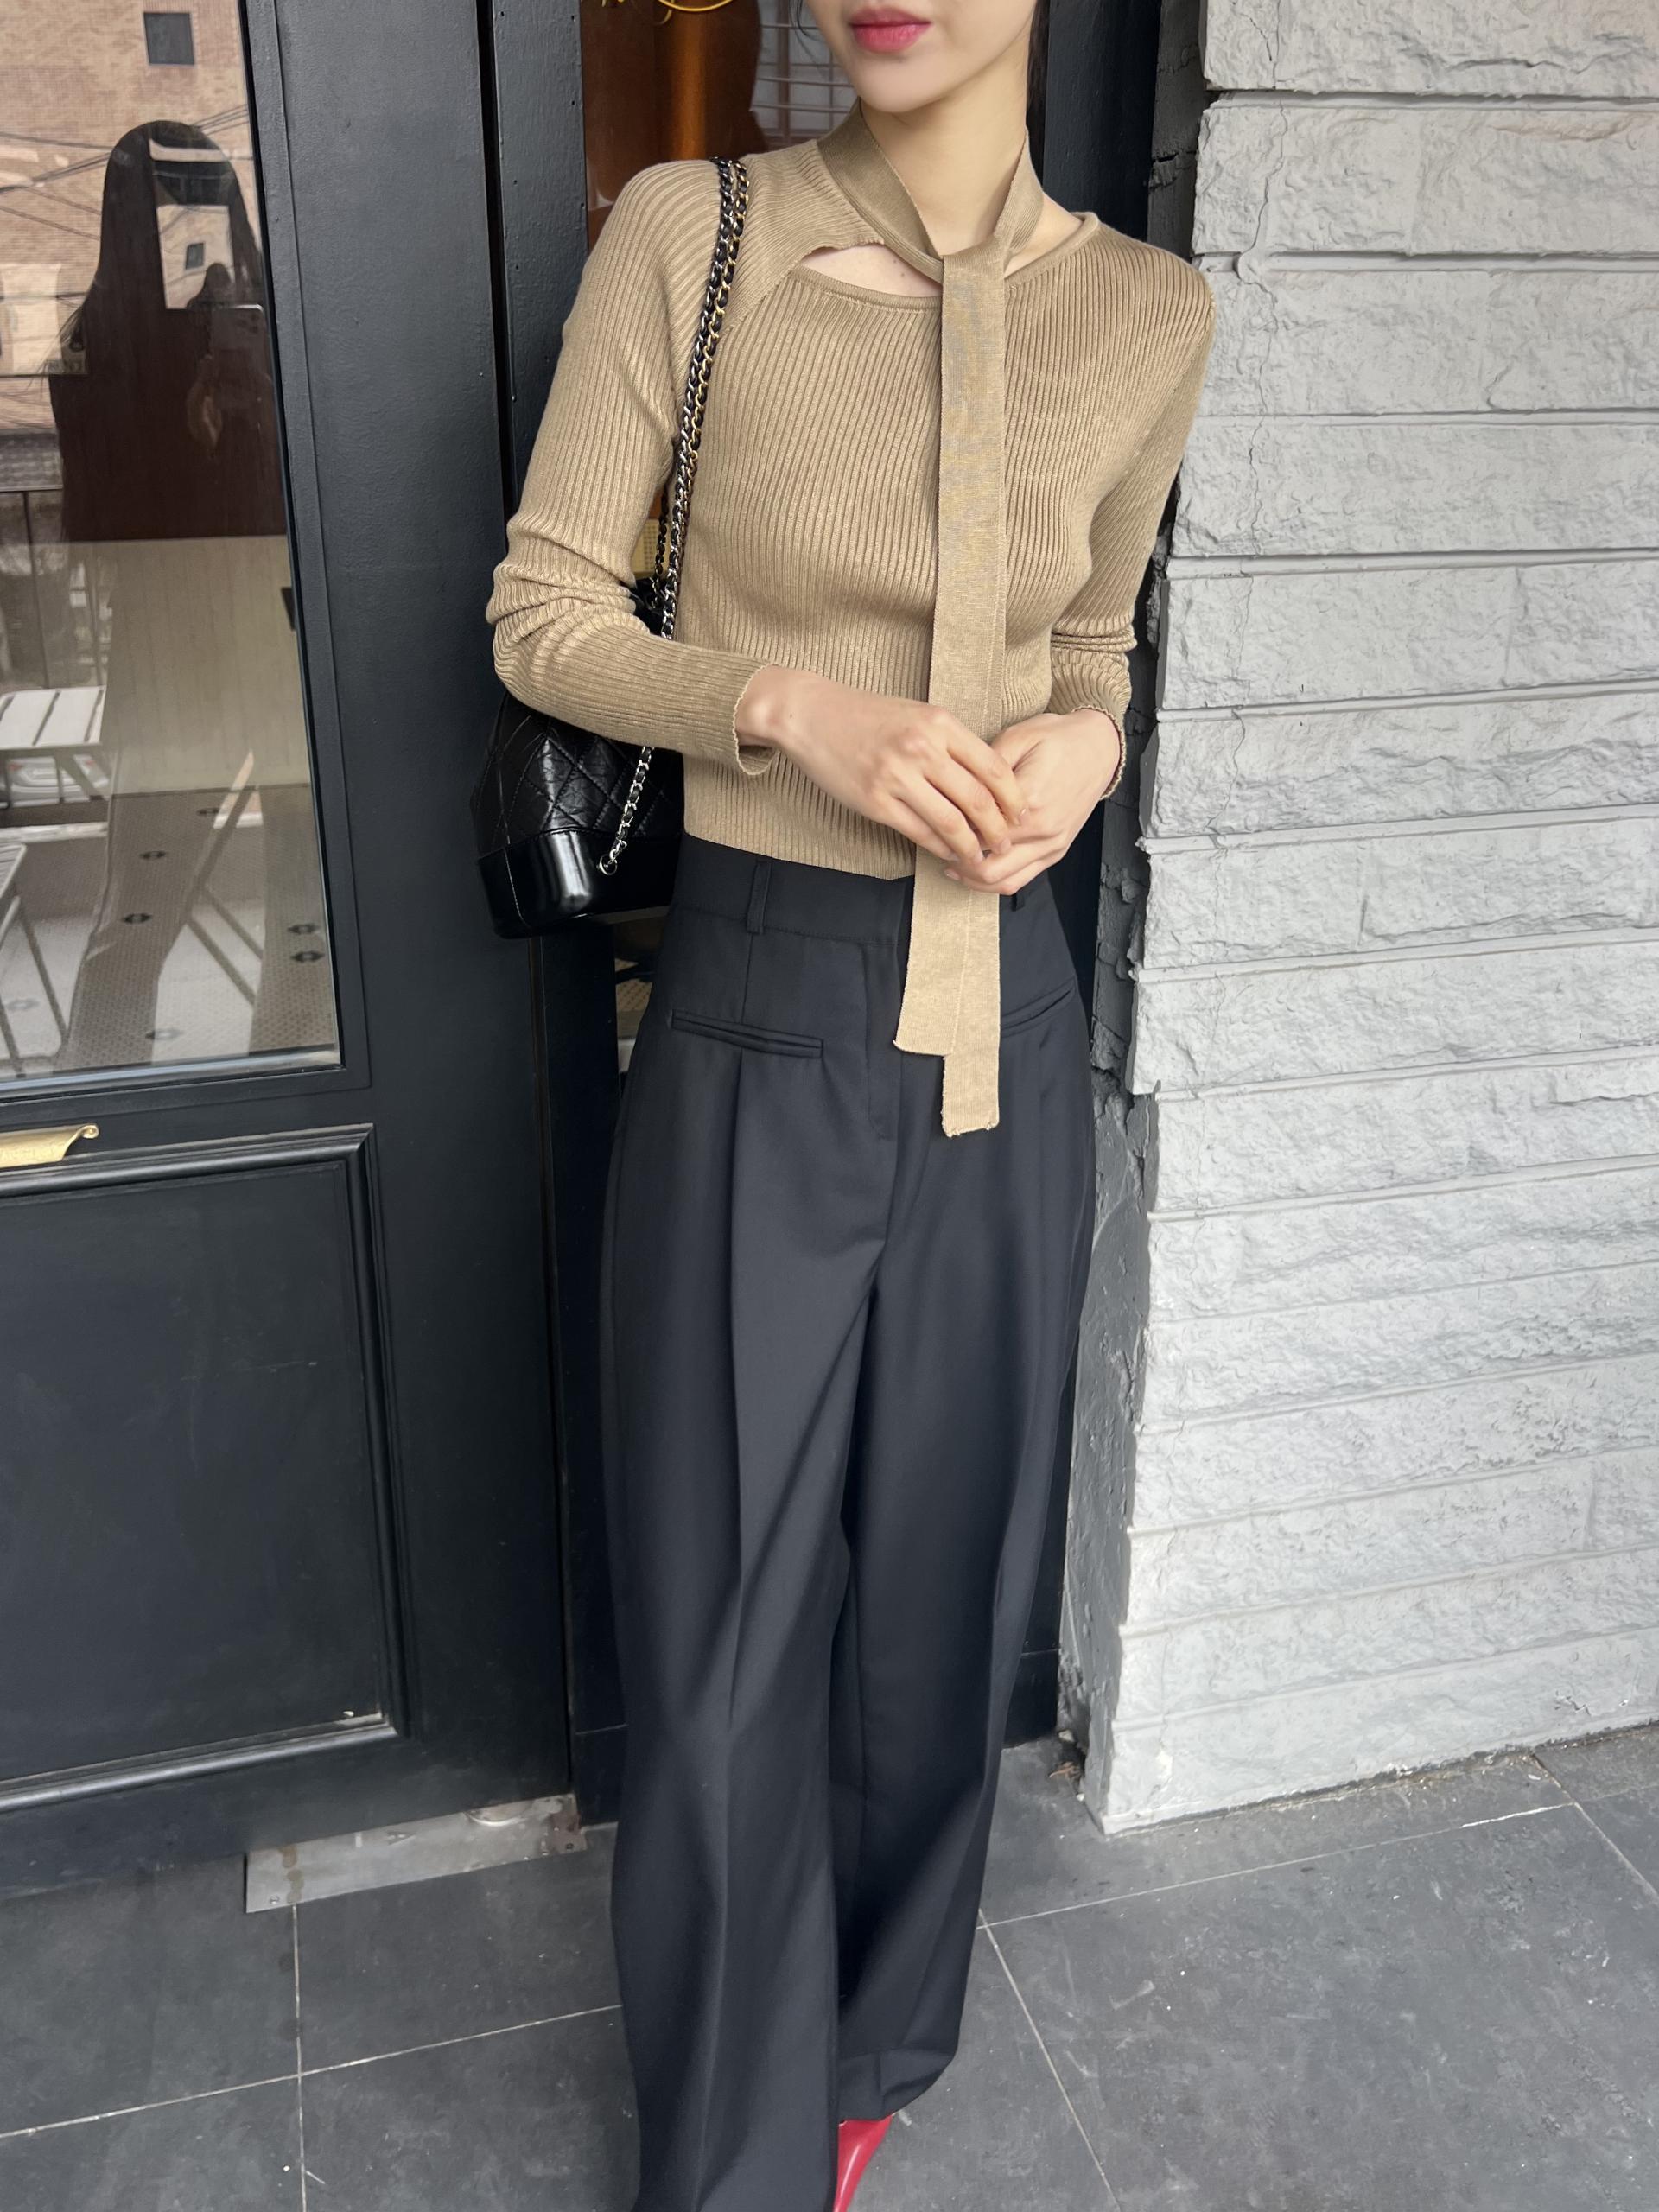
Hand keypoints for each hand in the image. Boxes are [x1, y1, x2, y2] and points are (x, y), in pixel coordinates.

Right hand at [735, 667, 1027, 870]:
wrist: (813, 714)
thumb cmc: (868, 715)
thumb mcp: (919, 714)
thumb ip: (952, 742)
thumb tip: (986, 781)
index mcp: (940, 724)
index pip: (994, 768)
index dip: (1013, 798)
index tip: (1020, 814)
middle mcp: (922, 749)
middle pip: (978, 800)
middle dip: (998, 829)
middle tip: (1005, 844)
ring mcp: (897, 777)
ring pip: (951, 823)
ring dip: (971, 847)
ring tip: (980, 857)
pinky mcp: (874, 801)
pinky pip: (918, 832)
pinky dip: (938, 847)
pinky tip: (947, 852)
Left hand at [943, 709, 1124, 894]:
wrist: (1099, 748)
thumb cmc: (1059, 739)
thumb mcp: (1017, 738)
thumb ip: (985, 768)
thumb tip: (955, 791)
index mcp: (1030, 800)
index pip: (976, 830)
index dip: (951, 830)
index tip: (934, 821)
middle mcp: (1043, 830)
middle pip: (986, 865)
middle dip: (957, 860)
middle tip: (936, 846)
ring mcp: (1051, 845)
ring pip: (1002, 881)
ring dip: (973, 878)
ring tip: (950, 864)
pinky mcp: (1056, 851)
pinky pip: (1021, 880)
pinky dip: (994, 882)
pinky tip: (975, 870)